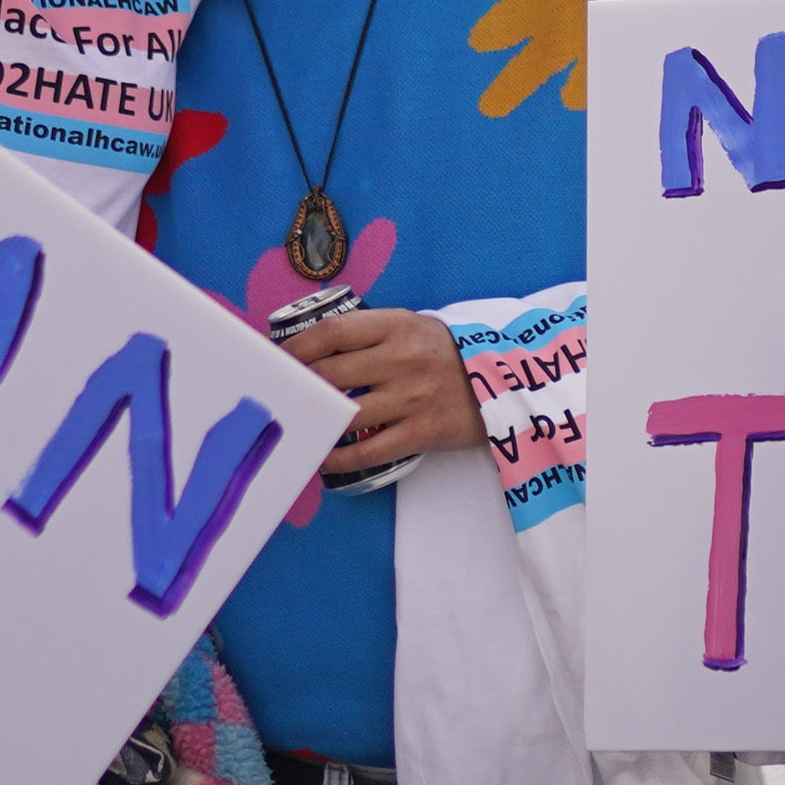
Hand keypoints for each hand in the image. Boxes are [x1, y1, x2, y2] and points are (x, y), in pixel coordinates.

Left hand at [287, 307, 471, 478]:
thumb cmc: (447, 354)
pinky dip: (339, 459)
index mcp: (397, 326)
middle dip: (300, 387)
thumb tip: (313, 351)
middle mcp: (402, 359)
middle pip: (331, 373)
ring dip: (317, 424)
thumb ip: (370, 334)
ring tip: (301, 428)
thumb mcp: (414, 328)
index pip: (332, 331)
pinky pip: (368, 451)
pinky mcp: (422, 433)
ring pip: (346, 414)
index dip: (298, 347)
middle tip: (284, 397)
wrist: (504, 383)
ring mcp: (412, 398)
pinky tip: (325, 458)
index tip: (280, 360)